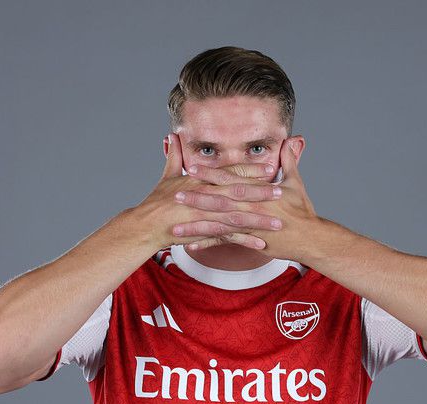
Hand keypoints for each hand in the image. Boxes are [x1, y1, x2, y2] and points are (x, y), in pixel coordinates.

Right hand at [134, 133, 285, 250]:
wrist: (145, 225)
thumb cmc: (156, 201)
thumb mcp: (167, 176)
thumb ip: (175, 157)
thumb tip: (173, 136)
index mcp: (200, 181)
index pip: (229, 173)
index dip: (250, 171)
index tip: (269, 170)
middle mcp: (205, 195)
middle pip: (239, 192)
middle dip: (261, 193)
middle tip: (281, 193)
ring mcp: (205, 215)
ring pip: (238, 216)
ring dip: (259, 219)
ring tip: (278, 222)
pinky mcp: (203, 232)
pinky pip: (228, 238)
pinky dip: (245, 241)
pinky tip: (261, 245)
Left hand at [172, 137, 319, 260]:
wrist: (311, 238)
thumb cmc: (303, 210)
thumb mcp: (295, 182)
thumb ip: (289, 160)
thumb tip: (290, 141)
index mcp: (259, 191)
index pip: (230, 179)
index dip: (210, 174)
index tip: (192, 169)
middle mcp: (252, 207)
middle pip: (219, 201)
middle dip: (196, 198)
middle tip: (175, 195)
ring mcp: (250, 225)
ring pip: (218, 223)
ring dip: (196, 224)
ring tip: (175, 225)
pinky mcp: (251, 240)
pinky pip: (226, 242)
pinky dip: (208, 243)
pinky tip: (190, 245)